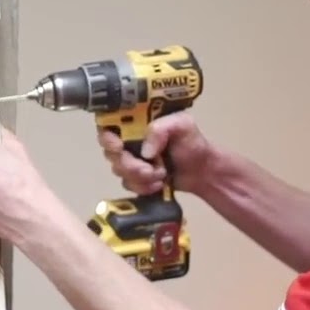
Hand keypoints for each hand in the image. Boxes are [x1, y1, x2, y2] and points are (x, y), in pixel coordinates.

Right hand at [98, 112, 215, 195]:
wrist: (202, 172)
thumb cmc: (192, 143)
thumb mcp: (182, 125)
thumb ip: (161, 130)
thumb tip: (145, 152)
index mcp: (136, 122)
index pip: (108, 124)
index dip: (107, 136)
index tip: (118, 147)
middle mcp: (129, 139)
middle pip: (110, 151)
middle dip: (127, 163)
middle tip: (146, 169)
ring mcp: (131, 159)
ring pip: (118, 170)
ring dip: (138, 176)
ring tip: (161, 175)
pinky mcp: (134, 177)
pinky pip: (127, 184)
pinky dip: (142, 187)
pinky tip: (158, 185)